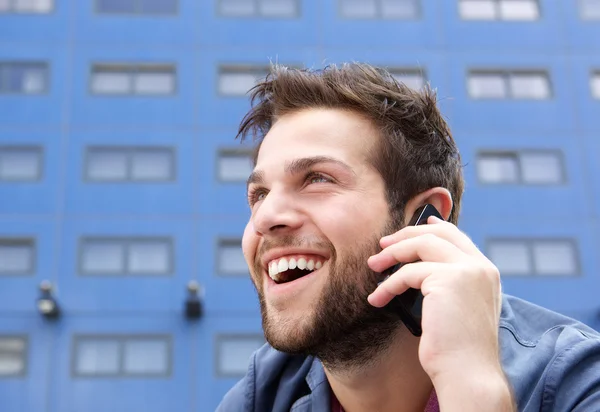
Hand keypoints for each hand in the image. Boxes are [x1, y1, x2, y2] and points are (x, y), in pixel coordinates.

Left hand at [367, 216, 503, 382]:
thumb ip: (448, 284)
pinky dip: (388, 285)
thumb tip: (418, 269)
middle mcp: (480, 267)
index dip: (436, 227)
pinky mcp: (448, 280)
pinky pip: (408, 273)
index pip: (458, 237)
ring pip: (421, 245)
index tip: (419, 222)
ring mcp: (467, 271)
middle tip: (382, 245)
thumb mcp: (457, 308)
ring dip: (392, 254)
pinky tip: (377, 299)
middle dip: (406, 235)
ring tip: (373, 265)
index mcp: (486, 272)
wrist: (468, 374)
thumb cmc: (457, 350)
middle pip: (438, 234)